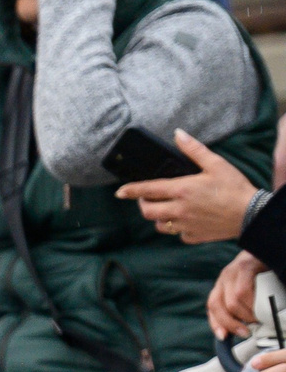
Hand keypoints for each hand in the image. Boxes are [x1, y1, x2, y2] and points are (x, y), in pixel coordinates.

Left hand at [117, 131, 258, 242]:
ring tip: (167, 209)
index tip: (120, 192)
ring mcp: (184, 225)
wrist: (251, 215)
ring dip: (159, 217)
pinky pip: (177, 234)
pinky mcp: (192, 236)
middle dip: (143, 205)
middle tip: (148, 199)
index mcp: (181, 189)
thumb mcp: (216, 164)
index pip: (147, 190)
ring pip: (159, 225)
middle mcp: (178, 209)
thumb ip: (194, 150)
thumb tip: (178, 134)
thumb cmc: (234, 187)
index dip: (130, 190)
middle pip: (147, 211)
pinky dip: (177, 228)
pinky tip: (187, 220)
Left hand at [212, 251, 265, 336]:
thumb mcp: (247, 290)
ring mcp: (233, 271)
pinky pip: (243, 290)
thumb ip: (240, 306)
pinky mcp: (245, 267)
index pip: (212, 306)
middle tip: (246, 332)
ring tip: (257, 320)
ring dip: (245, 315)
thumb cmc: (262, 274)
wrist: (267, 249)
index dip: (216, 323)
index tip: (223, 337)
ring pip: (232, 300)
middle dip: (231, 323)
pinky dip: (250, 304)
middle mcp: (224, 278)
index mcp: (222, 285)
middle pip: (218, 305)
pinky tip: (259, 308)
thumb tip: (237, 330)